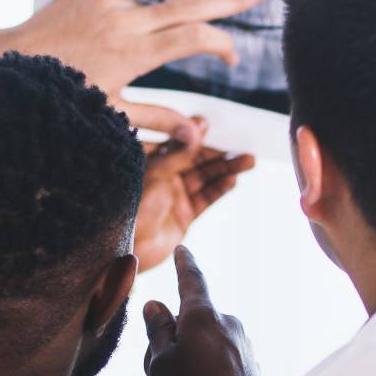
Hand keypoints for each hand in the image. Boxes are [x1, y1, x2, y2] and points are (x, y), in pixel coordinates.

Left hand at [0, 0, 274, 143]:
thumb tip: (200, 135)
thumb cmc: (56, 99)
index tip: (233, 57)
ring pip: (147, 15)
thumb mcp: (109, 116)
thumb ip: (158, 120)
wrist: (3, 63)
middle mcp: (123, 20)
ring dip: (147, 35)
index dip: (221, 44)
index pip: (193, 37)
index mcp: (131, 52)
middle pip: (190, 4)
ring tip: (105, 64)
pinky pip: (117, 9)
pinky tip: (89, 49)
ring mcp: (105, 2)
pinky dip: (118, 27)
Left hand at [133, 120, 255, 271]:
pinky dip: (220, 188)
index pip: (176, 142)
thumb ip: (177, 153)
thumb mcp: (154, 175)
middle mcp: (163, 177)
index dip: (193, 133)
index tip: (210, 124)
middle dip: (218, 152)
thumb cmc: (129, 209)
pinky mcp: (184, 215)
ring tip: (248, 160)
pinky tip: (233, 180)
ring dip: (226, 169)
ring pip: (205, 177)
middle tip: (241, 143)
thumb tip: (197, 128)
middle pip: (196, 159)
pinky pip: (206, 198)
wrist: (127, 250)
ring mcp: (174, 196)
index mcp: (149, 162)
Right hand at [144, 246, 262, 375]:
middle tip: (158, 370)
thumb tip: (157, 305)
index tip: (183, 250)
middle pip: (193, 321)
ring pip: (206, 343)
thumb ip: (157, 331)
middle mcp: (229, 324)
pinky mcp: (252, 366)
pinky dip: (208, 371)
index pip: (192, 281)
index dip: (184, 265)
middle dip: (174, 338)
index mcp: (203, 316)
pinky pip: (221, 360)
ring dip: (190, 357)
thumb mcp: (159, 363)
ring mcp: (244, 345)